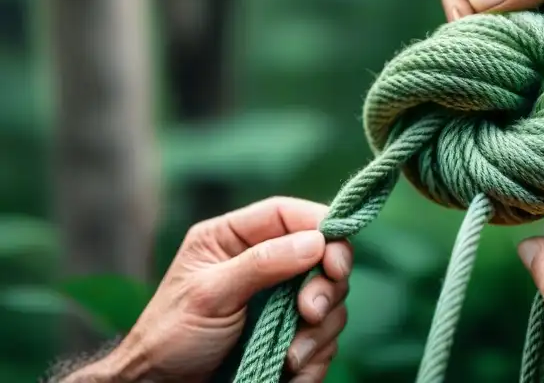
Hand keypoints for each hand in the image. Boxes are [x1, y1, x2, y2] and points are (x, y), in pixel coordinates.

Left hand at [80, 197, 351, 382]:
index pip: (289, 214)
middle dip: (325, 285)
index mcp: (235, 238)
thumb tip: (316, 241)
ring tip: (289, 355)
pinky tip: (290, 369)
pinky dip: (315, 354)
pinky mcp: (291, 333)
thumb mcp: (210, 294)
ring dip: (319, 329)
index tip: (336, 256)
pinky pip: (324, 336)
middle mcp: (264, 262)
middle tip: (311, 312)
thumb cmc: (170, 336)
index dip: (322, 226)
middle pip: (322, 255)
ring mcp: (280, 299)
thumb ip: (261, 263)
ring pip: (330, 298)